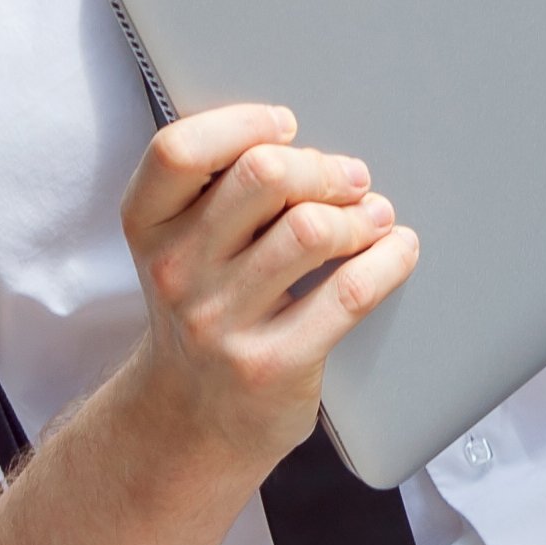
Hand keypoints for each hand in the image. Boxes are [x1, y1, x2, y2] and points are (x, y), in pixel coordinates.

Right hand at [116, 103, 411, 479]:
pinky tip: (397, 249)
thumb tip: (307, 143)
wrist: (191, 421)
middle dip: (322, 167)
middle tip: (350, 180)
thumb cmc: (205, 308)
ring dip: (362, 214)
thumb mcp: (181, 244)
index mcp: (148, 227)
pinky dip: (390, 258)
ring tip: (374, 218)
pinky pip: (351, 291)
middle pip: (263, 175)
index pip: (178, 149)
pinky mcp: (273, 363)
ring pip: (313, 229)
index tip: (287, 128)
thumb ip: (219, 189)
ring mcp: (220, 322)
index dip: (244, 123)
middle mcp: (175, 272)